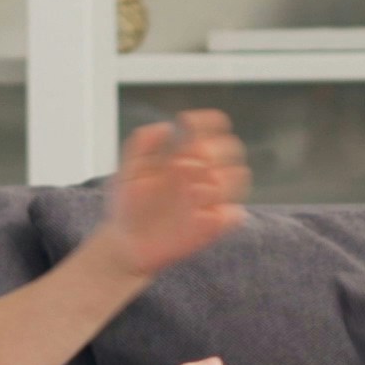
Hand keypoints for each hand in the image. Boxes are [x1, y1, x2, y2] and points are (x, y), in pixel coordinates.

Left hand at [95, 111, 250, 278]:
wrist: (126, 243)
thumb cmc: (127, 205)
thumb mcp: (127, 170)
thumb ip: (142, 143)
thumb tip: (168, 127)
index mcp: (184, 156)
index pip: (209, 130)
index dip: (207, 121)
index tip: (189, 123)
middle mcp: (202, 174)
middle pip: (230, 148)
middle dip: (213, 151)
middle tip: (183, 165)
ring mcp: (210, 199)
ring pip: (237, 176)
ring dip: (218, 180)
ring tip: (191, 192)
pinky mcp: (214, 225)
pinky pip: (234, 214)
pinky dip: (225, 212)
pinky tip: (199, 216)